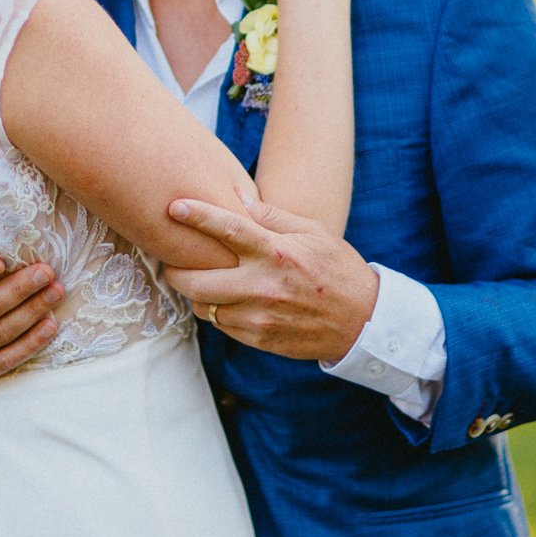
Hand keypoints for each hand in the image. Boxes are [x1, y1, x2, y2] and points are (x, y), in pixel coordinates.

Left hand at [164, 196, 378, 363]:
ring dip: (197, 295)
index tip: (173, 207)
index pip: (228, 229)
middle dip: (176, 272)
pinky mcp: (260, 339)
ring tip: (203, 281)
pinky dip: (216, 312)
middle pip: (198, 282)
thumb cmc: (337, 269)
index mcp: (277, 252)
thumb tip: (237, 197)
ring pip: (204, 308)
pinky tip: (226, 301)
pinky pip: (221, 326)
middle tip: (173, 262)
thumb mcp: (312, 232)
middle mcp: (264, 285)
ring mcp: (260, 317)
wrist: (363, 322)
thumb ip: (272, 216)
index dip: (197, 216)